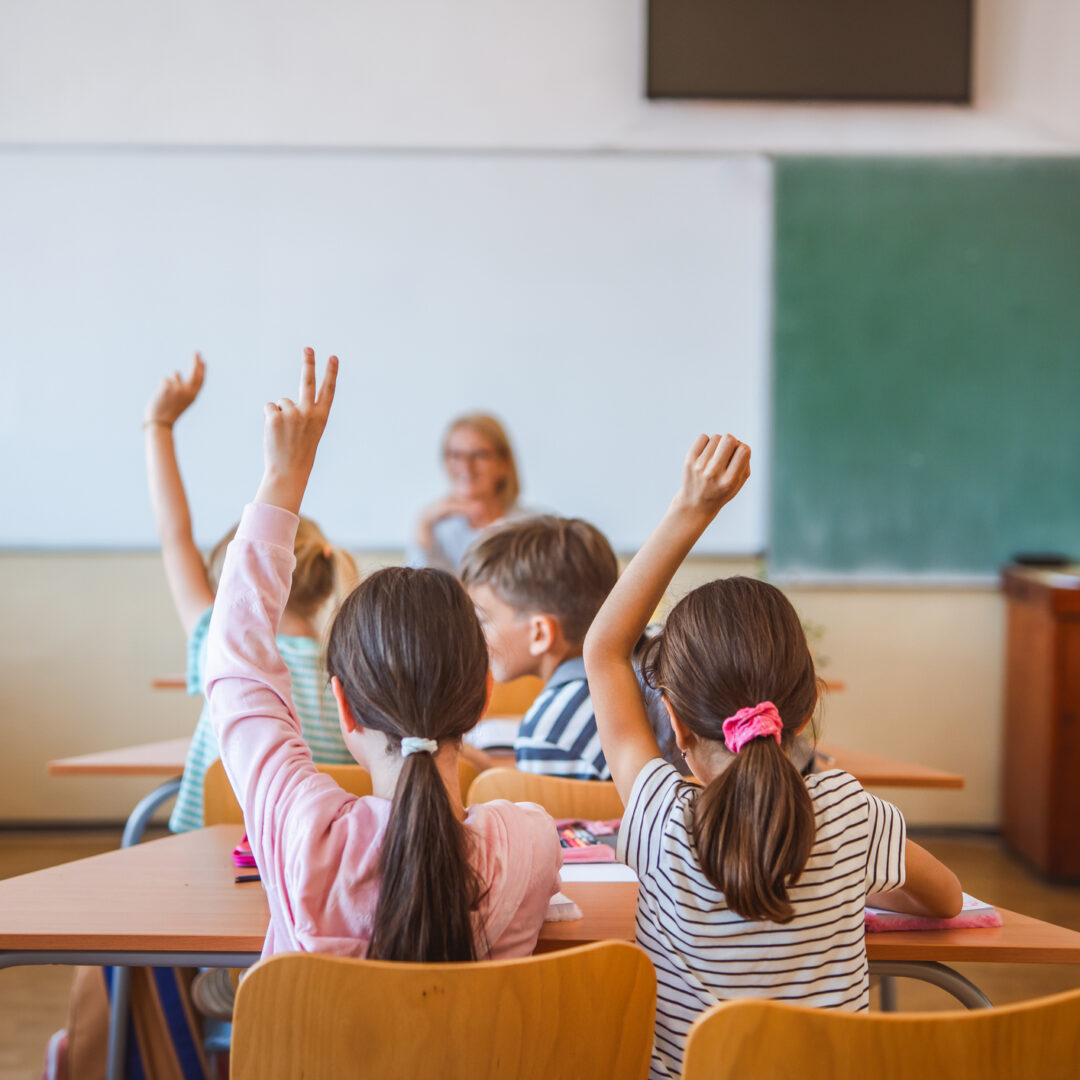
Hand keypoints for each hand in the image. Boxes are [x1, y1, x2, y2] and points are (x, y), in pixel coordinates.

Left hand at [145, 353, 204, 425]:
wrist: (160, 422)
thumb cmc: (169, 412)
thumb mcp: (177, 400)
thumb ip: (179, 386)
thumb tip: (176, 371)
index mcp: (193, 397)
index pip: (200, 381)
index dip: (202, 370)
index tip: (203, 361)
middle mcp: (188, 392)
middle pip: (194, 374)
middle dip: (196, 362)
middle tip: (197, 352)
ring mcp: (178, 389)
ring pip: (172, 379)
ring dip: (167, 386)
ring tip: (165, 398)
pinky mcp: (167, 386)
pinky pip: (163, 381)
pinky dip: (160, 387)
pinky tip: (160, 397)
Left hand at [254, 348, 338, 513]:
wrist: (289, 471)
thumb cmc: (299, 454)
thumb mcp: (309, 434)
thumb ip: (303, 415)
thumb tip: (281, 402)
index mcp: (321, 418)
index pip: (328, 391)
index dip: (331, 373)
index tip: (333, 357)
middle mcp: (309, 413)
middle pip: (307, 382)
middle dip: (309, 363)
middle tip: (308, 348)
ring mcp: (292, 413)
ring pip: (282, 402)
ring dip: (279, 413)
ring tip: (283, 433)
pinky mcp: (275, 416)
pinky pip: (269, 408)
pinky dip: (269, 417)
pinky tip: (274, 432)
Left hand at [672, 433, 750, 518]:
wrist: (695, 504)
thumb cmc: (720, 491)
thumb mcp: (738, 484)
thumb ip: (745, 464)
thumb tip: (739, 444)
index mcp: (729, 481)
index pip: (744, 450)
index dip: (743, 449)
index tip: (738, 456)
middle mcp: (714, 473)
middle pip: (729, 439)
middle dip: (731, 442)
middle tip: (727, 452)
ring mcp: (700, 466)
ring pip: (716, 437)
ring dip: (718, 444)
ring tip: (715, 457)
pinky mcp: (689, 460)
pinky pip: (703, 437)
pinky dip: (706, 443)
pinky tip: (706, 454)